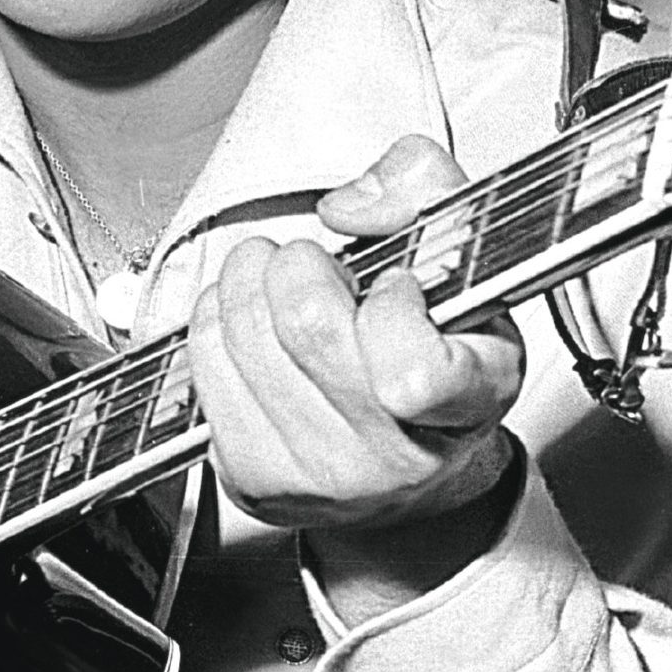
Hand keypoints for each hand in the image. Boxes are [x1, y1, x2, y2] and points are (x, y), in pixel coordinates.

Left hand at [188, 136, 523, 612]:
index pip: (417, 374)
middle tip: (313, 263)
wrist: (408, 465)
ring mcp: (320, 478)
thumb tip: (344, 208)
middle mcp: (396, 456)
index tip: (397, 285)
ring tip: (278, 282)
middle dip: (300, 264)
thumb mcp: (465, 261)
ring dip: (249, 281)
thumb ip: (425, 192)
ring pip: (244, 337)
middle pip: (307, 326)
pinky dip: (217, 320)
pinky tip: (252, 323)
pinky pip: (204, 365)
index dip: (395, 304)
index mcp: (468, 402)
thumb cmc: (440, 351)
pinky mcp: (254, 479)